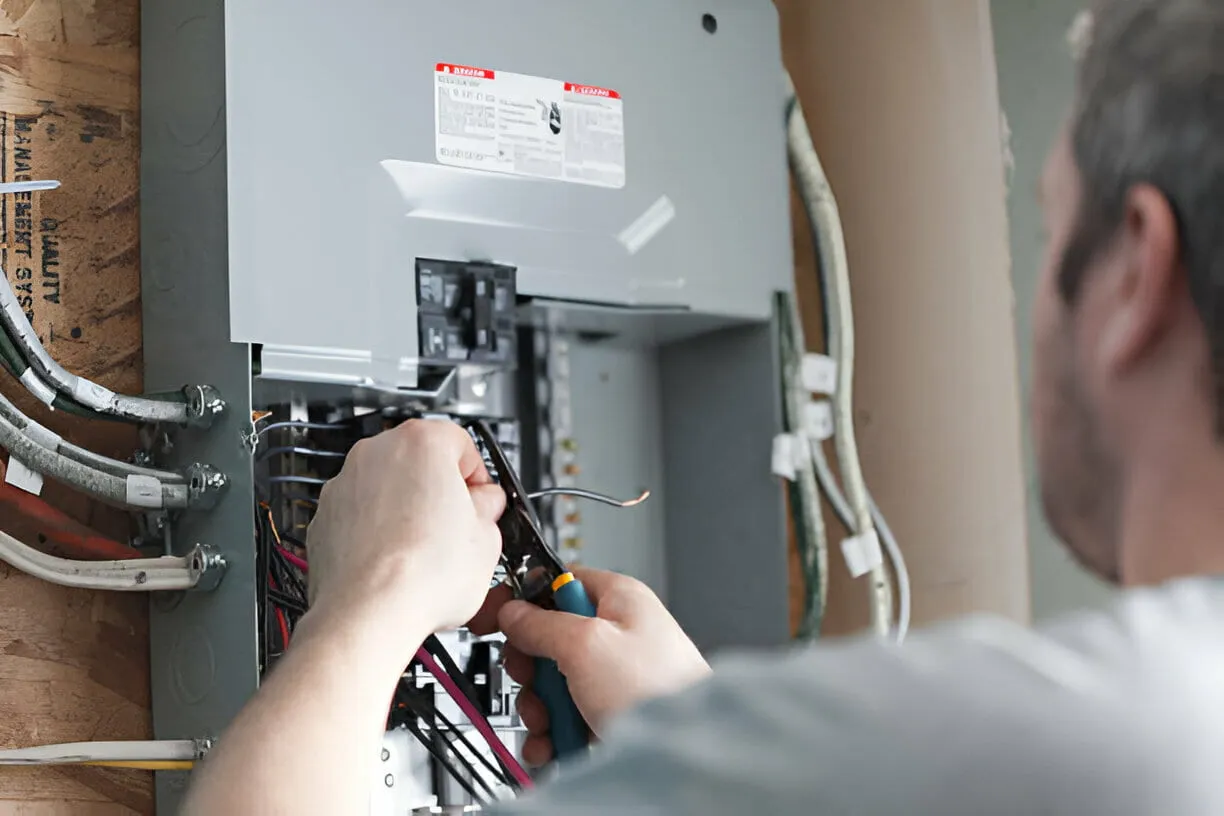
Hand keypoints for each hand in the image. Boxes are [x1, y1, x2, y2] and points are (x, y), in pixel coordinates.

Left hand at [306, 419, 505, 642]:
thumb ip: (488, 508)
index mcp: (422, 443)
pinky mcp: (325, 517)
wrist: (368, 613)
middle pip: (421, 461)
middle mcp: (376, 453)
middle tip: (457, 527)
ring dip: (406, 510)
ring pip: (387, 487)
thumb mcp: (487, 538)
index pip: (462, 443)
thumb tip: (483, 507)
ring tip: (424, 552)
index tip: (482, 501)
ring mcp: (344, 484)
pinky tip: (395, 562)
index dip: (478, 477)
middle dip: (439, 491)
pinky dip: (376, 531)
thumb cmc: (421, 575)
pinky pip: (360, 515)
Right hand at [470, 567, 710, 765]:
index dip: (526, 600)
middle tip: (534, 683)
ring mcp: (614, 677)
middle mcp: (617, 634)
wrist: (686, 753)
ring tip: (550, 724)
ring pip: (555, 683)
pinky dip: (554, 733)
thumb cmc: (658, 689)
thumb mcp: (586, 644)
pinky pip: (568, 716)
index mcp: (617, 599)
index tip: (499, 619)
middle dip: (532, 670)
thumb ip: (542, 624)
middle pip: (550, 639)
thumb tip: (513, 612)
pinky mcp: (611, 713)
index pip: (558, 582)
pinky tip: (553, 745)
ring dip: (541, 708)